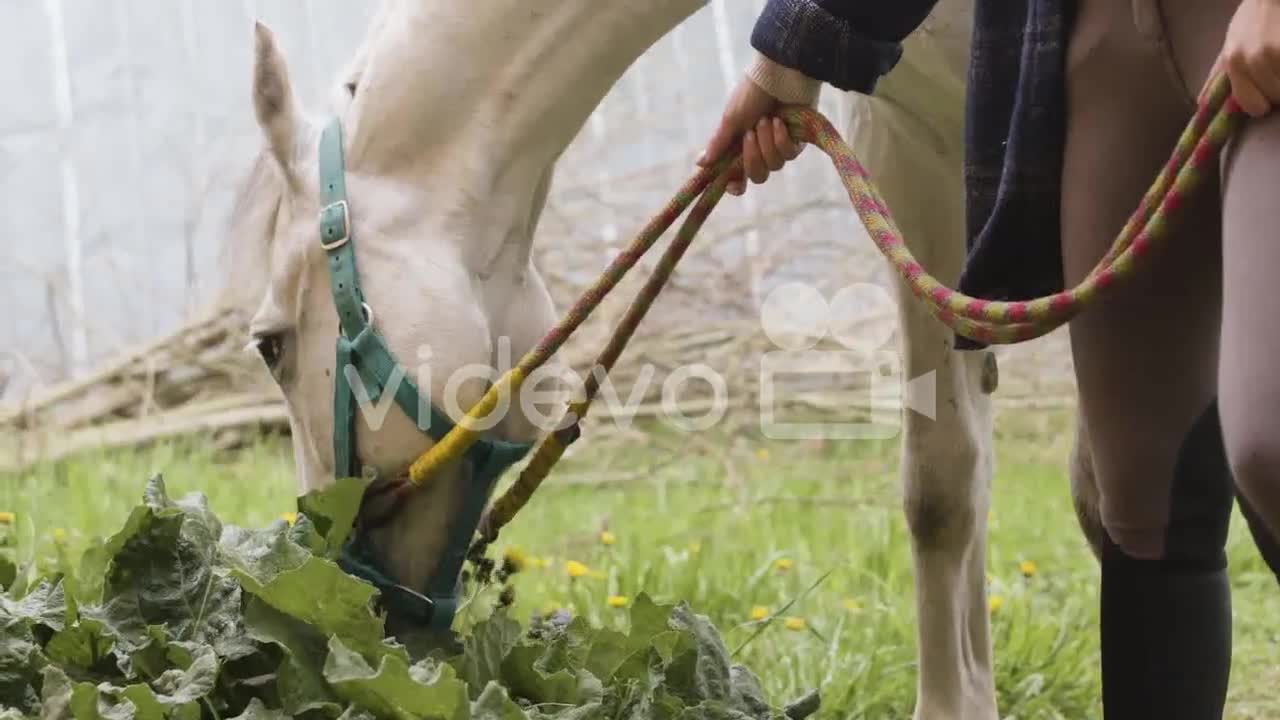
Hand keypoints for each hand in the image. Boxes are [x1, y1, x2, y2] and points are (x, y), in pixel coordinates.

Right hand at [698, 76, 802, 195]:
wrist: (778, 76)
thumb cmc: (751, 94)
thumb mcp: (731, 119)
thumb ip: (719, 143)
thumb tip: (700, 164)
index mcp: (740, 148)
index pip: (738, 178)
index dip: (736, 186)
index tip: (731, 184)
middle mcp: (760, 151)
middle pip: (758, 176)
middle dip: (753, 158)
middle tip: (750, 134)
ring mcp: (779, 147)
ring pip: (774, 165)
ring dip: (767, 142)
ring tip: (767, 119)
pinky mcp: (798, 142)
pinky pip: (789, 154)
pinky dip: (781, 138)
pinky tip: (780, 122)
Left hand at [1206, 0, 1279, 116]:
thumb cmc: (1250, 21)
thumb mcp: (1227, 47)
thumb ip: (1216, 76)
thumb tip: (1200, 102)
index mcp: (1234, 63)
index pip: (1253, 106)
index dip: (1261, 104)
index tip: (1264, 98)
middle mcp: (1255, 59)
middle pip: (1275, 97)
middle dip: (1276, 91)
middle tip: (1275, 74)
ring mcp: (1277, 52)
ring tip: (1279, 65)